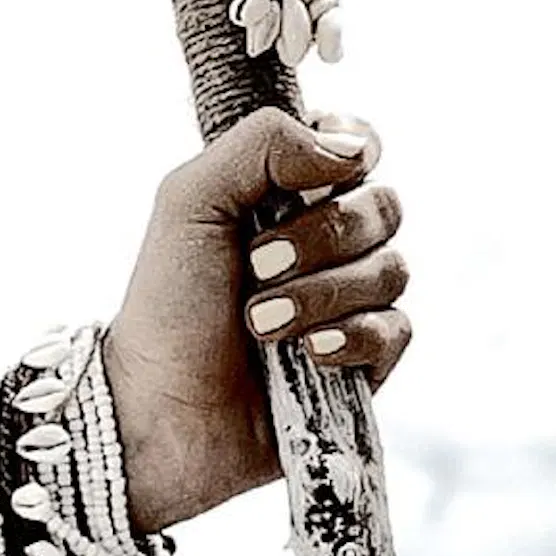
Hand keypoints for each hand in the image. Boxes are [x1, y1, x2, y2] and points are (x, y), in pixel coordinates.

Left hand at [101, 110, 410, 535]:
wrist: (160, 411)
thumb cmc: (166, 306)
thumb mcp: (191, 201)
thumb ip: (261, 145)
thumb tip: (350, 148)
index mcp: (288, 194)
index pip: (359, 145)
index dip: (352, 151)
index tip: (315, 176)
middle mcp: (327, 243)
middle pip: (383, 207)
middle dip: (321, 237)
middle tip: (256, 266)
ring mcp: (350, 302)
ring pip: (393, 269)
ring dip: (320, 294)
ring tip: (260, 324)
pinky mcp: (365, 361)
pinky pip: (396, 330)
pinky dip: (349, 337)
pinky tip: (306, 354)